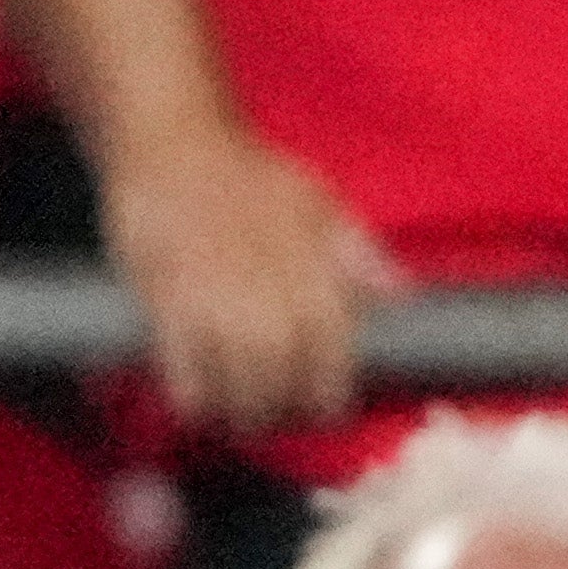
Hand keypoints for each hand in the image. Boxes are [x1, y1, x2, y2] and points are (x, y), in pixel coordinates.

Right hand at [102, 122, 404, 433]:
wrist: (174, 147)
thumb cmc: (247, 173)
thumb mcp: (317, 200)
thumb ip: (356, 250)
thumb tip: (400, 293)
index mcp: (310, 262)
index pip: (330, 349)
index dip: (330, 392)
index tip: (329, 409)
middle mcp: (266, 285)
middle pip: (282, 376)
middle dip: (285, 411)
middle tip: (283, 421)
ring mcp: (214, 297)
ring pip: (236, 382)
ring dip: (242, 413)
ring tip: (245, 420)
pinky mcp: (167, 302)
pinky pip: (183, 371)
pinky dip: (195, 397)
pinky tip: (200, 402)